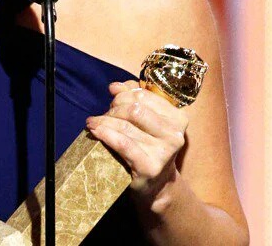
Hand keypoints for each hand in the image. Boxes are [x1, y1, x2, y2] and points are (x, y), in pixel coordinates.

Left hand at [85, 80, 187, 206]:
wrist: (155, 184)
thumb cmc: (148, 145)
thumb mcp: (146, 120)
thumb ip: (132, 98)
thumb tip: (115, 86)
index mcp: (177, 118)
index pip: (143, 96)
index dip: (123, 94)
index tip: (113, 99)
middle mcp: (175, 134)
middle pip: (134, 109)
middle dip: (114, 108)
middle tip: (104, 115)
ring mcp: (164, 152)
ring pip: (125, 126)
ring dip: (104, 122)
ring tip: (93, 123)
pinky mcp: (150, 167)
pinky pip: (123, 143)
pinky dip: (105, 134)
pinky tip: (95, 131)